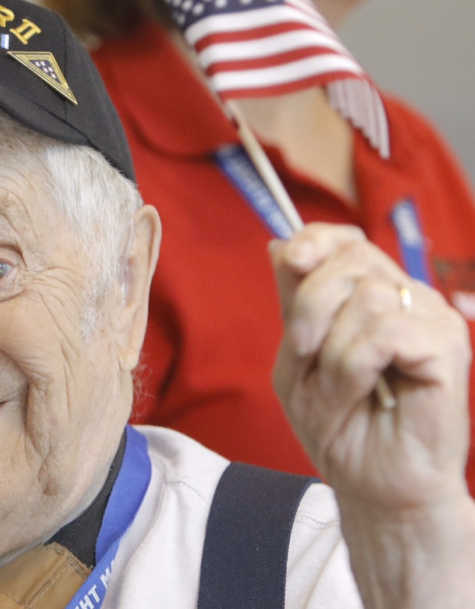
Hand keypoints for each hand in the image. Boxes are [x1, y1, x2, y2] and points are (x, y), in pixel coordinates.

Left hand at [270, 223, 469, 509]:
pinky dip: (357, 364)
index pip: (347, 241)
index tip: (293, 261)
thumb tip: (278, 244)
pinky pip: (385, 331)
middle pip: (353, 258)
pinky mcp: (447, 347)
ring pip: (366, 296)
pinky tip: (365, 389)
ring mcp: (431, 319)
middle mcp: (406, 298)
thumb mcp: (296, 360)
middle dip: (311, 305)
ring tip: (344, 387)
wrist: (372, 484)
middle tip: (306, 354)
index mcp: (371, 295)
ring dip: (333, 350)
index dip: (317, 240)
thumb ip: (294, 304)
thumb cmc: (339, 425)